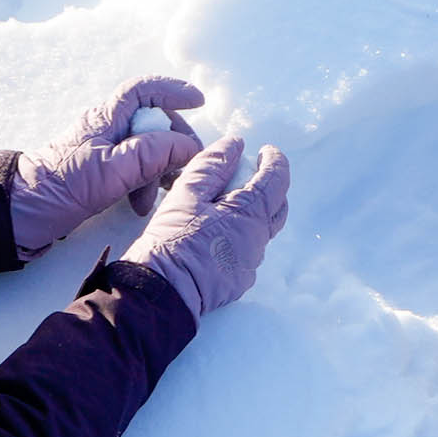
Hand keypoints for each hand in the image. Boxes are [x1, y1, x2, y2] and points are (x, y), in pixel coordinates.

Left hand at [10, 74, 207, 257]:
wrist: (20, 215)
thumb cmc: (59, 188)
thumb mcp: (112, 171)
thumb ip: (152, 154)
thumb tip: (187, 145)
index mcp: (106, 119)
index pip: (143, 91)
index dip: (172, 91)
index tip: (198, 102)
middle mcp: (105, 130)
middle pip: (151, 123)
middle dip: (173, 143)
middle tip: (186, 166)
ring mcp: (101, 153)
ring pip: (144, 150)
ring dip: (159, 169)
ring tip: (163, 192)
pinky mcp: (97, 175)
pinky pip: (132, 171)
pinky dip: (142, 185)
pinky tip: (141, 205)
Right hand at [117, 135, 292, 320]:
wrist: (160, 292)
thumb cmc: (171, 241)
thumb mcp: (187, 194)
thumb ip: (213, 165)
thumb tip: (235, 144)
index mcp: (249, 214)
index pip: (277, 180)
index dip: (274, 160)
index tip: (264, 151)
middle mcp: (258, 240)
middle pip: (277, 207)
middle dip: (269, 187)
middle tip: (248, 177)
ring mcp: (251, 264)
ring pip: (261, 231)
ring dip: (252, 214)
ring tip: (225, 207)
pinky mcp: (239, 281)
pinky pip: (247, 253)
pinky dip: (239, 237)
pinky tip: (216, 237)